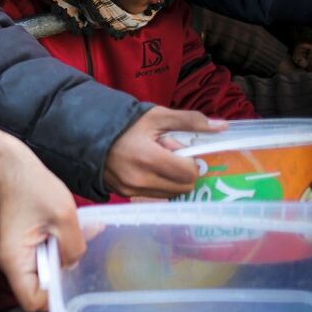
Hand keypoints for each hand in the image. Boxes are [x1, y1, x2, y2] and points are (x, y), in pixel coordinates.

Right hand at [0, 141, 82, 310]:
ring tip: (75, 238)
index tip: (70, 279)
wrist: (12, 168)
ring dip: (62, 261)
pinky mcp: (23, 246)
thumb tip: (74, 265)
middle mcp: (12, 264)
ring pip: (43, 275)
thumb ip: (74, 248)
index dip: (54, 298)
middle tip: (76, 255)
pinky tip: (69, 233)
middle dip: (61, 279)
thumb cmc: (33, 187)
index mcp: (15, 261)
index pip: (32, 302)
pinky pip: (42, 260)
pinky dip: (57, 251)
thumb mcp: (64, 216)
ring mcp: (17, 256)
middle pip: (38, 292)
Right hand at [105, 106, 226, 197]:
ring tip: (156, 163)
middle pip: (183, 188)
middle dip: (184, 173)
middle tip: (170, 157)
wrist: (88, 135)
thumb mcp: (157, 116)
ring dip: (171, 180)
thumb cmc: (125, 124)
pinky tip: (146, 170)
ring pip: (170, 194)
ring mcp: (131, 190)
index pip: (189, 174)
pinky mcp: (124, 195)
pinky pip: (154, 195)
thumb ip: (191, 121)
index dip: (191, 162)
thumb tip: (223, 127)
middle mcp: (140, 180)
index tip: (181, 151)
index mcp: (150, 159)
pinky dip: (158, 185)